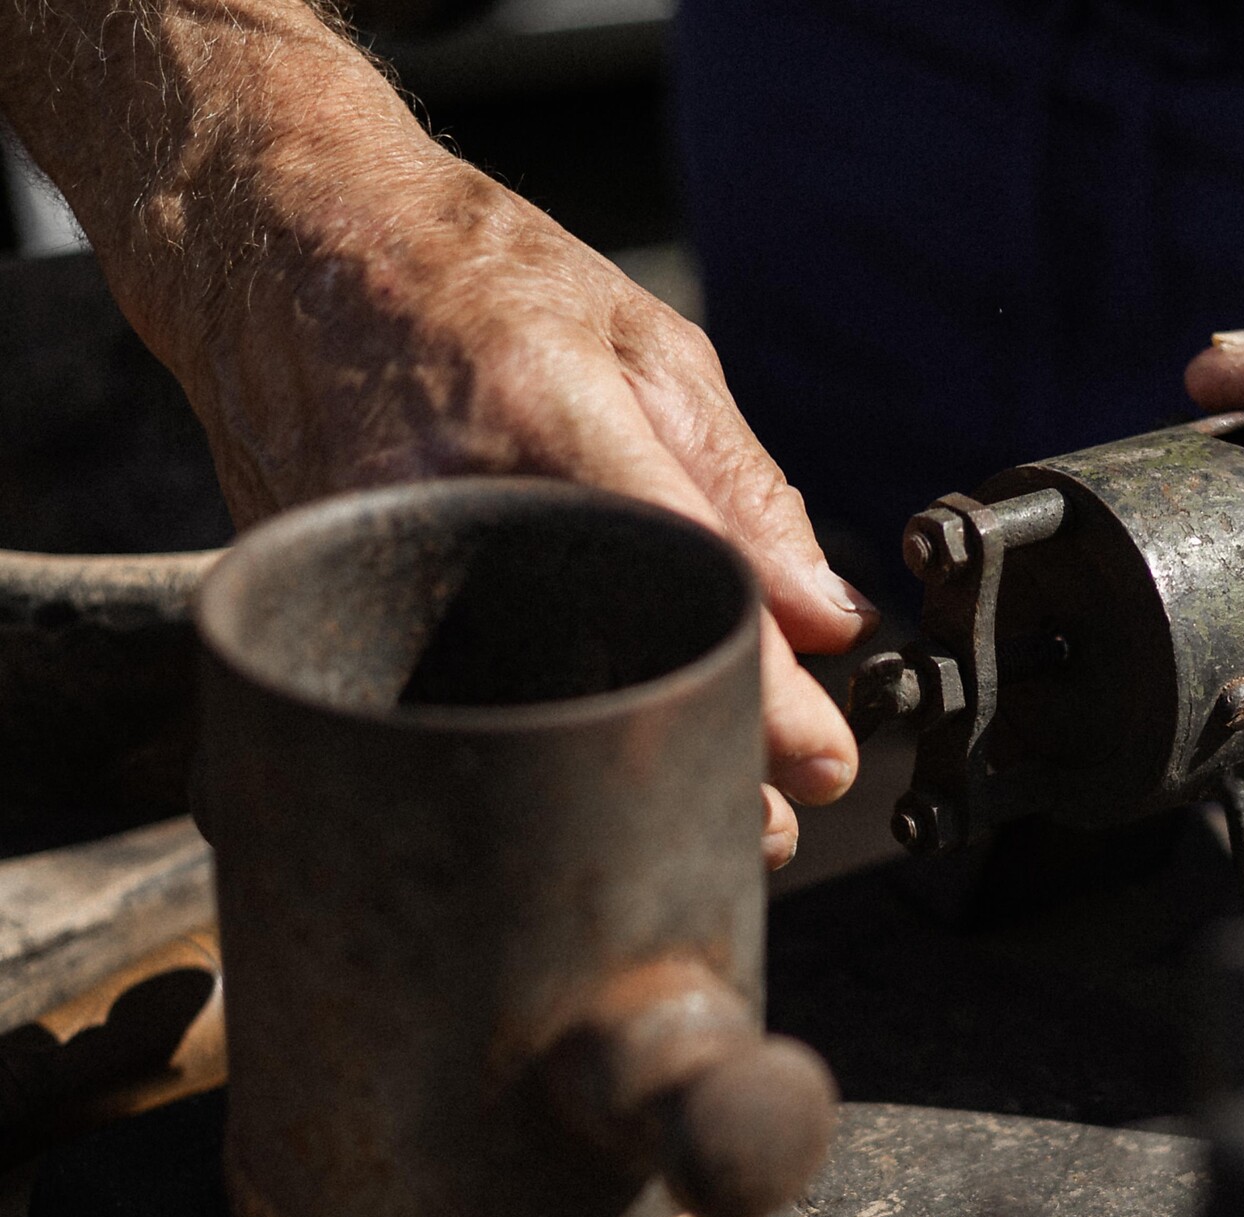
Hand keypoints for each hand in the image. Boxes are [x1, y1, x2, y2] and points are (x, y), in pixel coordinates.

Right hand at [195, 153, 871, 866]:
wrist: (274, 238)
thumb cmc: (480, 275)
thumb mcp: (645, 344)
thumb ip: (743, 487)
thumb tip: (830, 622)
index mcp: (548, 417)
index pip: (684, 584)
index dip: (763, 696)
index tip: (823, 767)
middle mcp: (453, 500)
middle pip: (600, 682)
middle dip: (693, 762)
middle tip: (767, 813)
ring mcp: (370, 555)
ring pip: (521, 714)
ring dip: (613, 764)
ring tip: (684, 783)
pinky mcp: (319, 594)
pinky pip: (445, 692)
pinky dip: (525, 724)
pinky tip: (574, 733)